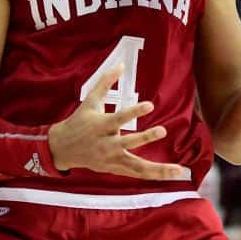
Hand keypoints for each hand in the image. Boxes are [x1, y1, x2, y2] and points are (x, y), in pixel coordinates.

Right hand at [48, 64, 189, 179]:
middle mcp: (107, 144)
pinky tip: (169, 174)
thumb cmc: (79, 121)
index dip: (134, 112)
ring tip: (177, 169)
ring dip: (158, 169)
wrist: (62, 148)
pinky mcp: (114, 168)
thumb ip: (106, 82)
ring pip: (137, 166)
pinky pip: (136, 173)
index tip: (150, 105)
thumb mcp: (90, 100)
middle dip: (145, 137)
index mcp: (101, 125)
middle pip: (128, 143)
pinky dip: (153, 175)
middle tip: (162, 131)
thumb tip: (121, 64)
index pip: (119, 118)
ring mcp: (111, 159)